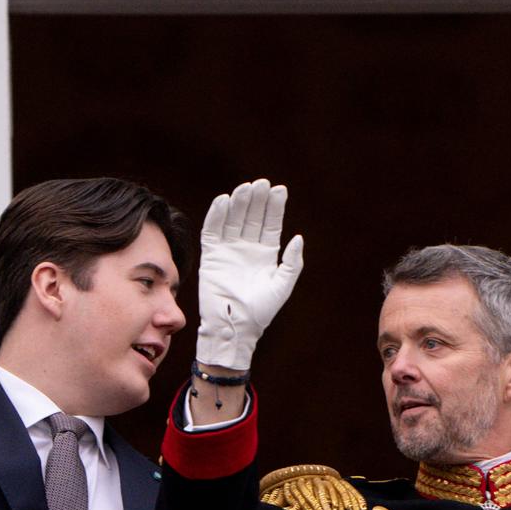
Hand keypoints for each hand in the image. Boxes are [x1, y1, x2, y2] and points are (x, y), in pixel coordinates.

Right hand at [195, 179, 303, 370]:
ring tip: (245, 188)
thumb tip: (298, 238)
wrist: (235, 326)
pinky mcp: (212, 256)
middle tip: (262, 183)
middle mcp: (247, 248)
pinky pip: (213, 231)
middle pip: (252, 217)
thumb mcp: (283, 286)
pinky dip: (217, 216)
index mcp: (265, 254)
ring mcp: (229, 251)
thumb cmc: (261, 310)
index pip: (270, 224)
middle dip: (257, 200)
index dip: (275, 207)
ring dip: (238, 203)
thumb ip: (292, 262)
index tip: (279, 190)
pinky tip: (224, 201)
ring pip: (233, 220)